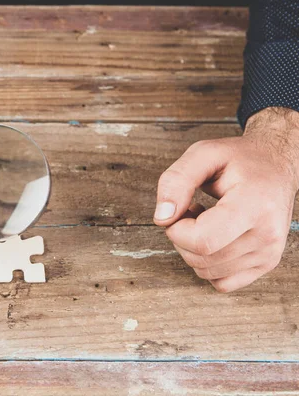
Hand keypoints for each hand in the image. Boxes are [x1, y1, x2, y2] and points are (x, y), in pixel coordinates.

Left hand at [154, 108, 298, 291]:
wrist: (275, 166)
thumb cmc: (239, 159)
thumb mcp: (203, 154)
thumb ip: (176, 181)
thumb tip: (162, 218)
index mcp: (255, 205)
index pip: (202, 241)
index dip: (177, 230)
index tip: (181, 209)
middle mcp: (267, 234)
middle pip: (201, 259)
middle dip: (181, 237)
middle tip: (191, 210)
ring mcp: (269, 253)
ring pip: (206, 272)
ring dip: (193, 249)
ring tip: (205, 220)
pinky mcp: (265, 264)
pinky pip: (220, 282)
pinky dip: (207, 264)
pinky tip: (213, 238)